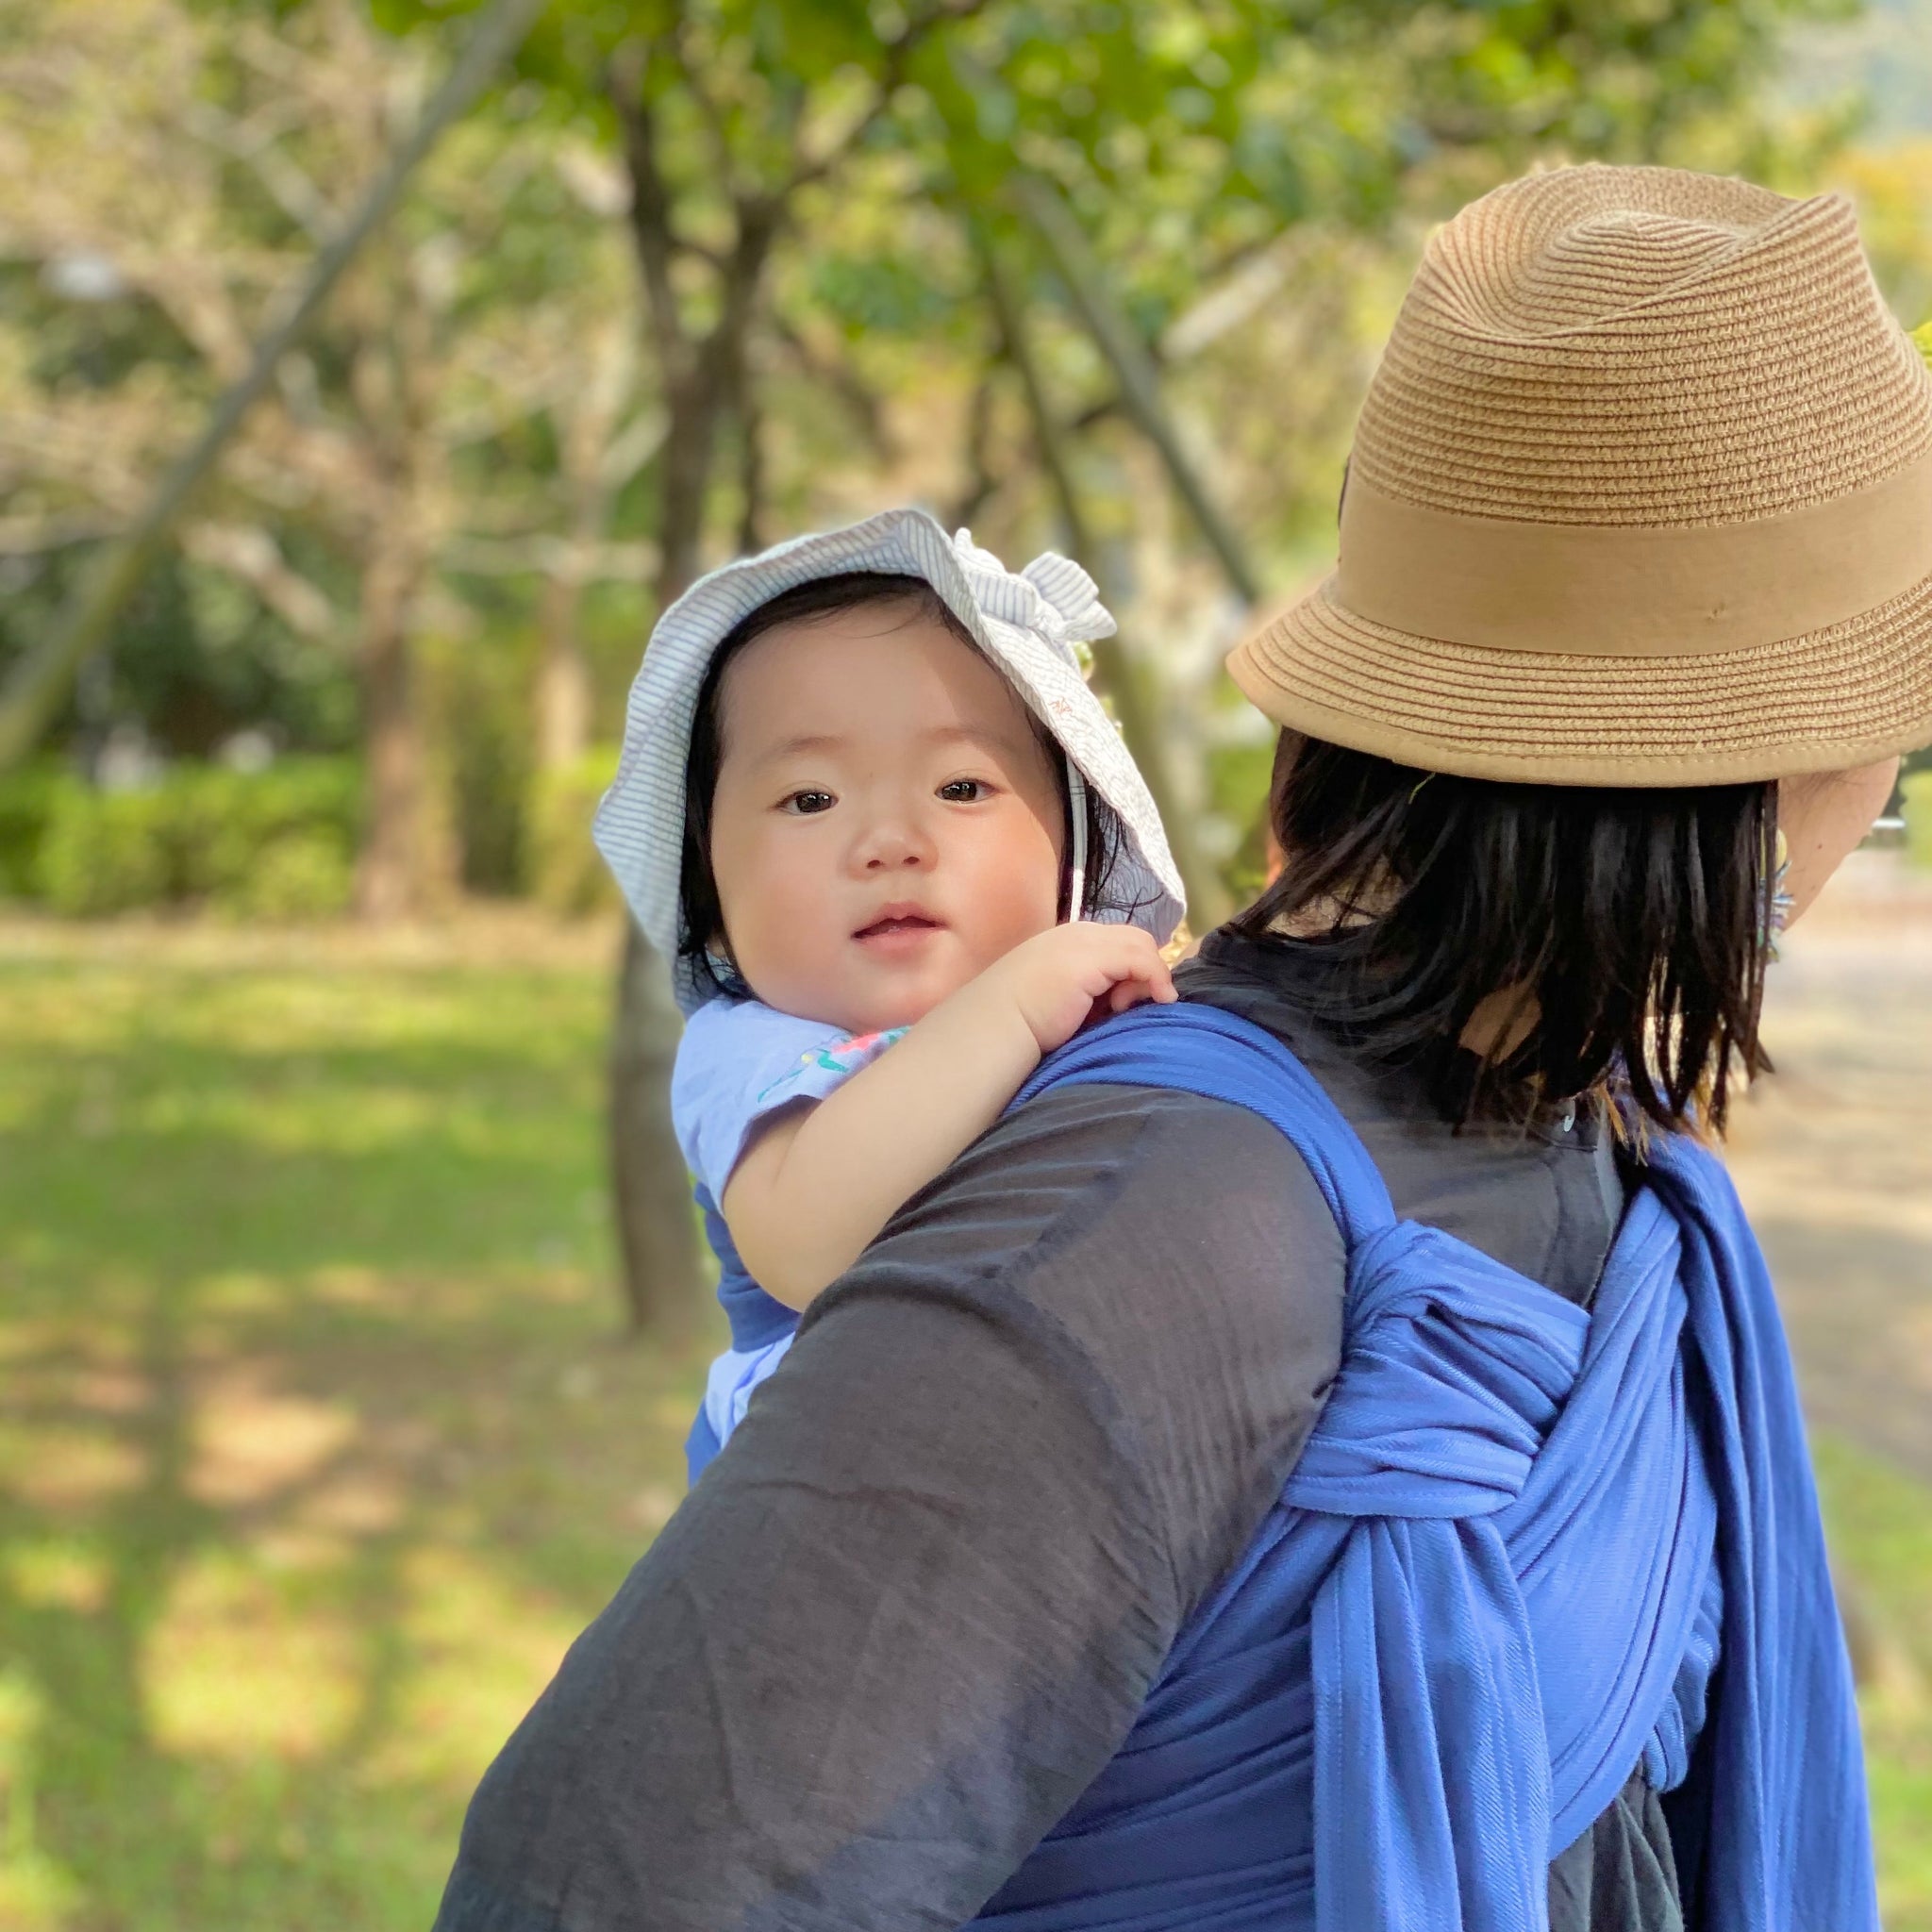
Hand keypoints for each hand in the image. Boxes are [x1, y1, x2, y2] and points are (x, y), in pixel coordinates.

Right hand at [982, 923, 1177, 1056]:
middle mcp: (1079, 933)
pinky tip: (1157, 999)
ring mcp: (1085, 942)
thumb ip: (1091, 990)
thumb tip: (1124, 1000)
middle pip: (1135, 939)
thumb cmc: (1022, 1021)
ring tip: (1125, 1009)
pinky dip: (1157, 978)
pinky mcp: (1093, 958)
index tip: (1122, 1003)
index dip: (1132, 969)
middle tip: (1126, 1007)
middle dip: (1144, 972)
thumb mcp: (1065, 998)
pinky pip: (1142, 959)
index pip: (1119, 942)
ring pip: (1142, 946)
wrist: (994, 1024)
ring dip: (1149, 978)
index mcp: (1068, 941)